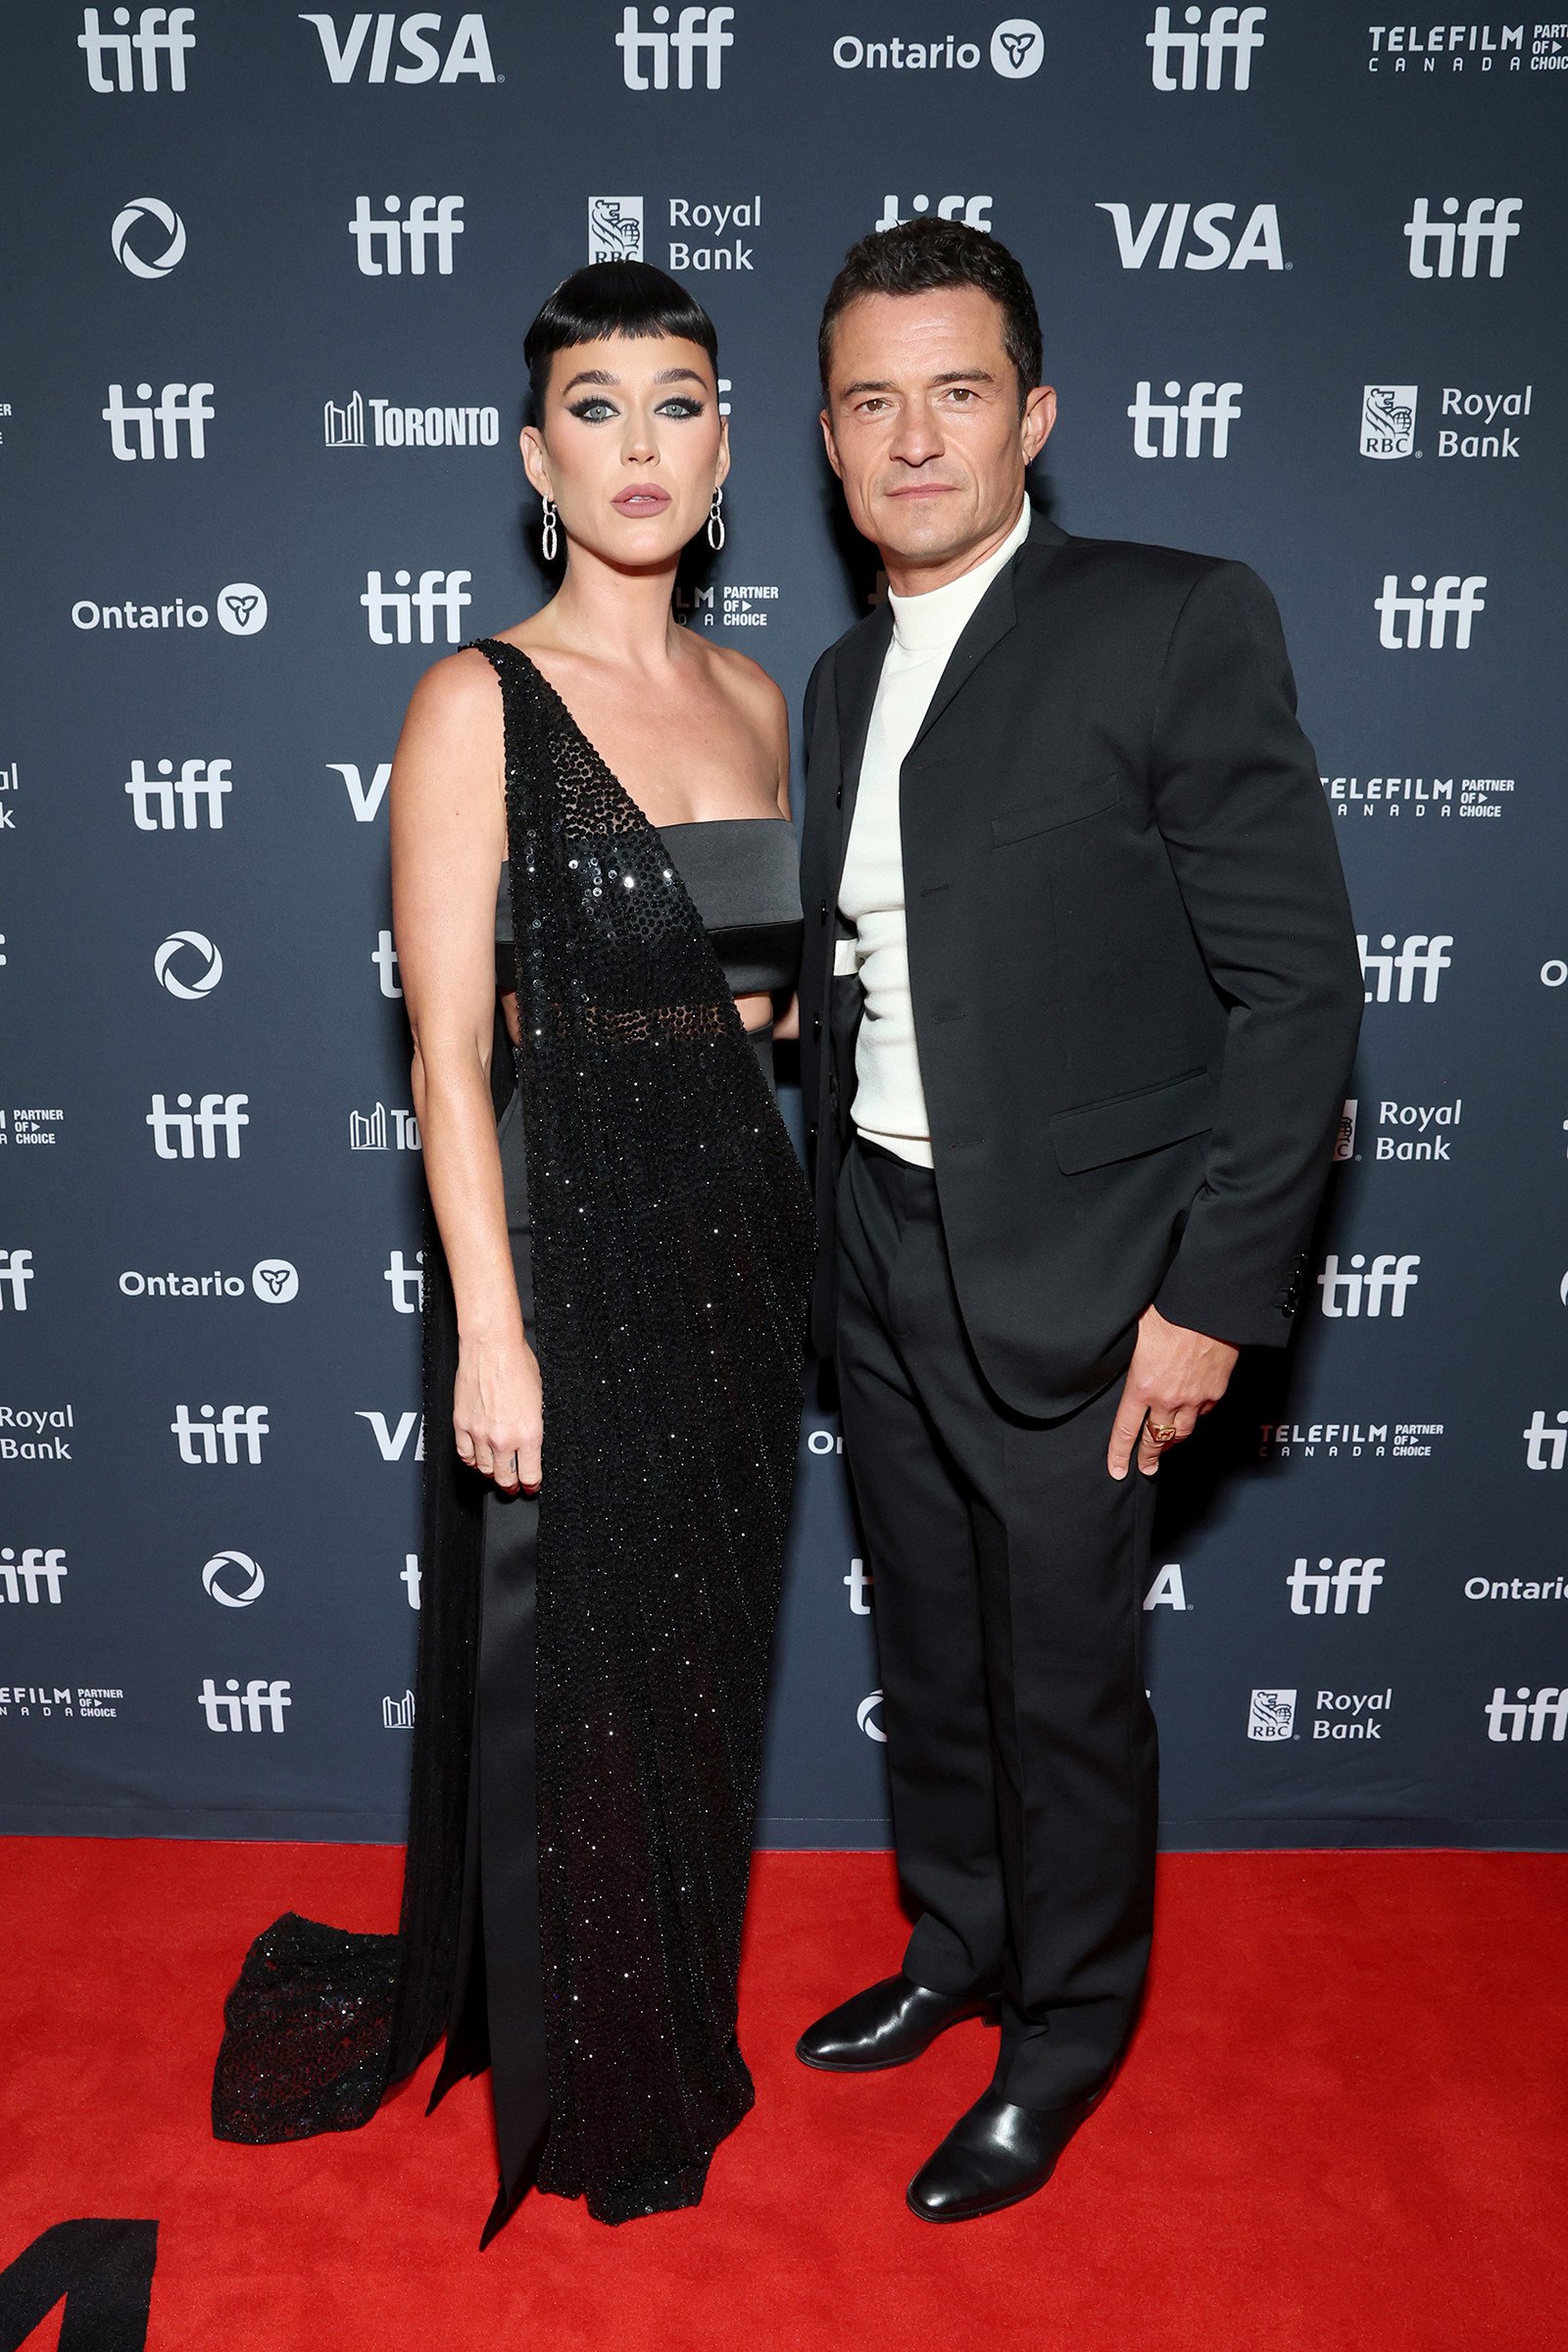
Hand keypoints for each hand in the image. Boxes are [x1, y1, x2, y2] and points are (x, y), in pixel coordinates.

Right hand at [453, 1331, 542, 1492]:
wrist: (491, 1347)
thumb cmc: (518, 1363)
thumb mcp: (540, 1397)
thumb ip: (535, 1423)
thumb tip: (532, 1438)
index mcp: (529, 1432)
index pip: (530, 1474)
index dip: (532, 1485)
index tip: (531, 1486)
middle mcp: (504, 1438)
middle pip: (505, 1478)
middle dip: (511, 1486)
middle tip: (513, 1486)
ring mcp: (480, 1433)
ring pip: (484, 1469)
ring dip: (491, 1474)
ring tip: (496, 1472)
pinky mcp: (461, 1424)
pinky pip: (464, 1454)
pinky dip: (471, 1460)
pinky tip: (476, 1459)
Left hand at [1107, 1305, 1238, 1479]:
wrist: (1210, 1306)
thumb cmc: (1170, 1310)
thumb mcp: (1136, 1331)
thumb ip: (1126, 1351)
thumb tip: (1110, 1349)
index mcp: (1142, 1385)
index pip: (1126, 1429)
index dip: (1119, 1453)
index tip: (1117, 1470)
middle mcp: (1169, 1398)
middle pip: (1157, 1438)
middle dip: (1149, 1456)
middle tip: (1145, 1468)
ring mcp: (1196, 1397)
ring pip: (1183, 1430)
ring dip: (1173, 1441)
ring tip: (1166, 1447)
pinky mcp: (1216, 1390)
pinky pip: (1204, 1412)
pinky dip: (1196, 1416)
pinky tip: (1192, 1415)